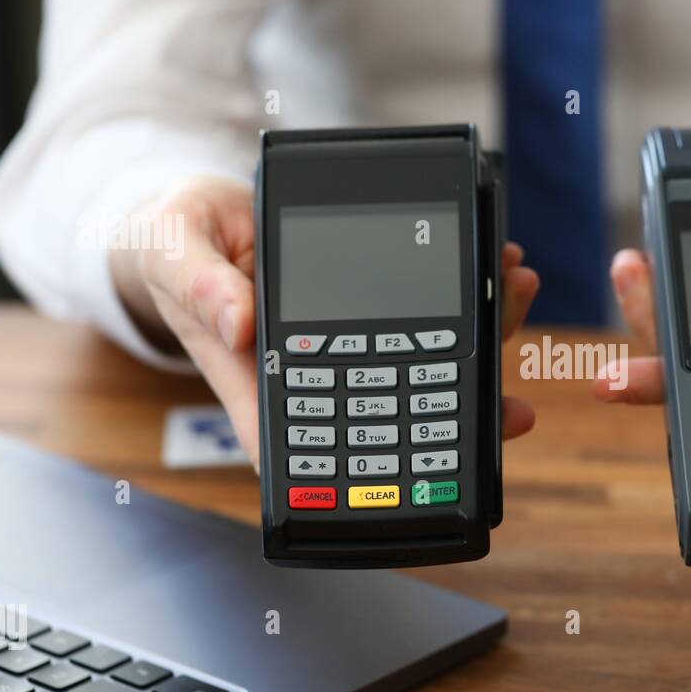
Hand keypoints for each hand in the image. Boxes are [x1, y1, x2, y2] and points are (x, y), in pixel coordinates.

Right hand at [110, 176, 538, 469]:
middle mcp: (312, 374)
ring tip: (517, 296)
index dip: (371, 475)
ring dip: (477, 339)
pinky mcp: (364, 312)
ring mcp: (343, 345)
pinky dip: (465, 298)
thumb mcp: (173, 251)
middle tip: (512, 400)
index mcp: (259, 381)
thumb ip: (201, 285)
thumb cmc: (174, 243)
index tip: (431, 466)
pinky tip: (497, 269)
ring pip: (420, 362)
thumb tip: (240, 323)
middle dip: (455, 409)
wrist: (194, 216)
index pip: (311, 452)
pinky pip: (422, 315)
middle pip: (390, 411)